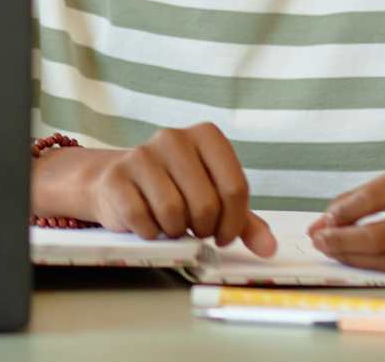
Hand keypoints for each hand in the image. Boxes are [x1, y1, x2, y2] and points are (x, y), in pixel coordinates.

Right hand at [37, 124, 274, 255]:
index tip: (223, 235)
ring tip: (171, 224)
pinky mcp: (115, 176)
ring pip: (173, 212)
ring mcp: (141, 154)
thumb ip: (245, 223)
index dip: (233, 222)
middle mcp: (173, 137)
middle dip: (204, 229)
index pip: (235, 187)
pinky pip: (142, 219)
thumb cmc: (175, 191)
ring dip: (175, 231)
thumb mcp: (215, 201)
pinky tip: (148, 223)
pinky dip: (150, 232)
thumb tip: (269, 248)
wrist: (120, 184)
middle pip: (206, 204)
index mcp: (205, 136)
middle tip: (195, 230)